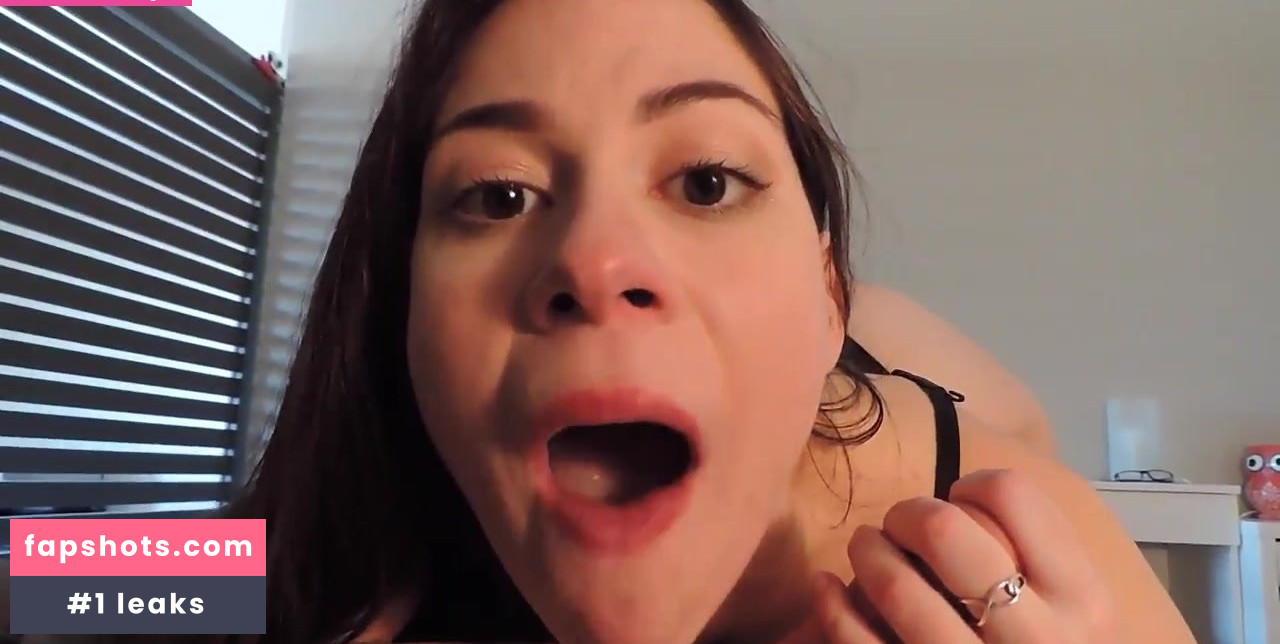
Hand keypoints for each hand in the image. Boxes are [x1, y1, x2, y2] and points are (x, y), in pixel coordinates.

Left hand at [780, 469, 1118, 642]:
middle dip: (908, 513)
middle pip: (945, 531)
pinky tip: (825, 587)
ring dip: (867, 552)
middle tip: (900, 523)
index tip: (957, 501)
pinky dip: (832, 606)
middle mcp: (1036, 638)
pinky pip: (862, 643)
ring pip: (897, 587)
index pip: (1014, 496)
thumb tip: (970, 498)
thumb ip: (1046, 563)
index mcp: (1083, 601)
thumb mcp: (1079, 618)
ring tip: (864, 546)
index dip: (973, 485)